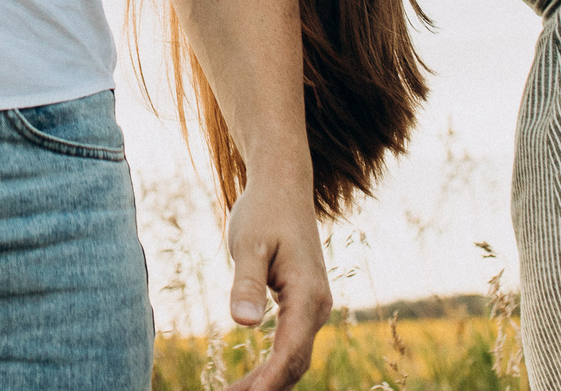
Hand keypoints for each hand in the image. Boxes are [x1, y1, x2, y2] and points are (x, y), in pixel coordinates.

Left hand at [220, 175, 333, 389]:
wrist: (283, 188)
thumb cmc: (263, 213)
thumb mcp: (248, 245)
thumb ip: (247, 284)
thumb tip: (243, 324)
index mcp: (307, 294)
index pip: (291, 350)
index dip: (270, 380)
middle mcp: (317, 305)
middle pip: (295, 362)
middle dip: (266, 387)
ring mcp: (313, 307)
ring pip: (294, 357)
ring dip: (268, 381)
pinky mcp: (303, 305)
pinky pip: (291, 344)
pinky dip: (272, 366)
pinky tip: (250, 379)